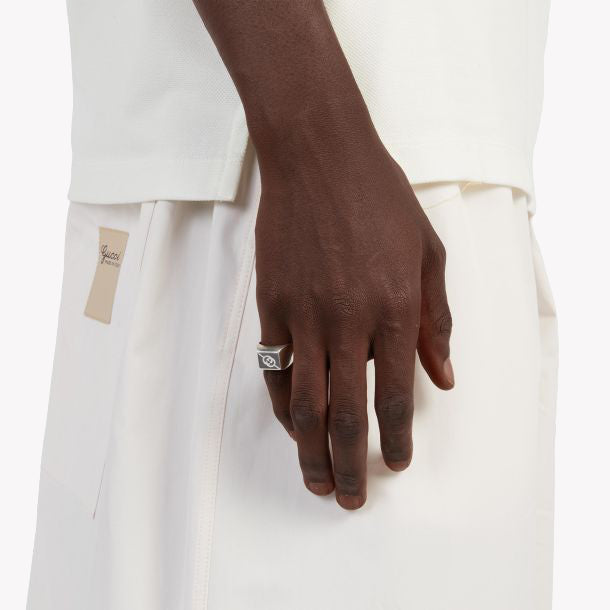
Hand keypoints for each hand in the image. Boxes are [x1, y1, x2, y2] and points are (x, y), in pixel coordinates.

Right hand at [256, 137, 453, 509]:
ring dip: (310, 449)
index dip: (397, 440)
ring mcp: (304, 314)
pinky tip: (292, 426)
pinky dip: (283, 405)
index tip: (396, 465)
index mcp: (395, 308)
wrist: (318, 157)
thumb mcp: (427, 252)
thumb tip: (443, 375)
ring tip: (315, 481)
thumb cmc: (379, 198)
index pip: (396, 395)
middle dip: (349, 464)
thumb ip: (436, 319)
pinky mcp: (272, 304)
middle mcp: (348, 321)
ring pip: (305, 402)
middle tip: (349, 498)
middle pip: (346, 413)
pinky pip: (274, 368)